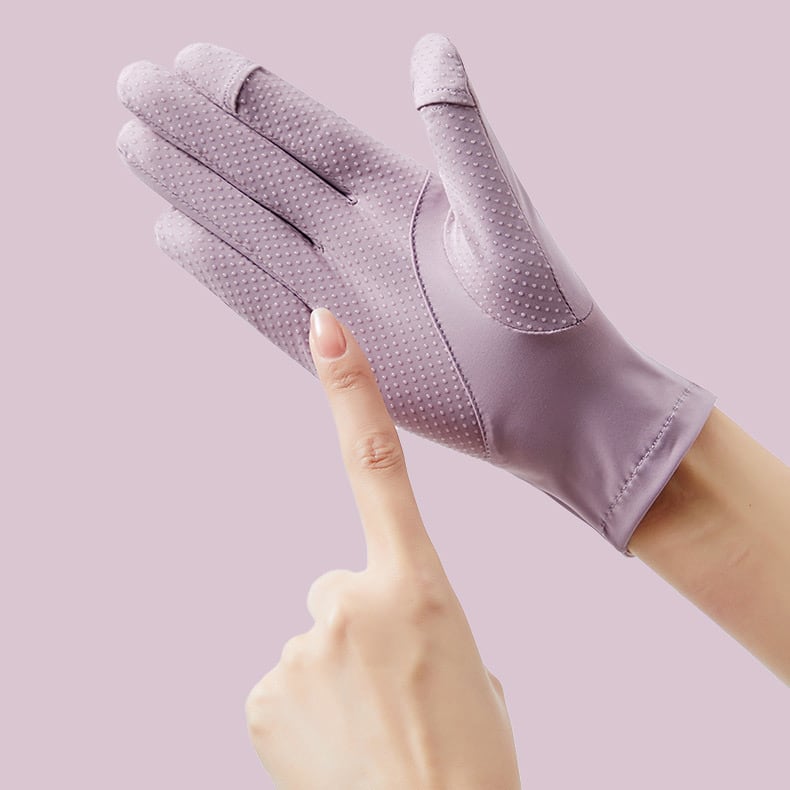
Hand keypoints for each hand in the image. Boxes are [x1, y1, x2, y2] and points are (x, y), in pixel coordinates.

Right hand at [117, 35, 714, 551]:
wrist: (553, 402)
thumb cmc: (545, 311)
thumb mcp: (504, 219)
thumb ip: (461, 140)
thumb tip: (430, 46)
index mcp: (398, 196)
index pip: (310, 134)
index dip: (252, 97)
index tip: (192, 57)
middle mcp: (358, 237)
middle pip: (264, 173)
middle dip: (200, 130)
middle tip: (134, 83)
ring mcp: (341, 292)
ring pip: (252, 231)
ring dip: (195, 191)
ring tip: (136, 143)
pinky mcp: (334, 353)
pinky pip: (263, 303)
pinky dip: (217, 271)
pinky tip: (171, 234)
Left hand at [244, 307, 520, 789]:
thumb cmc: (471, 758)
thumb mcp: (470, 666)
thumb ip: (423, 618)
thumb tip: (393, 621)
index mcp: (418, 585)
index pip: (379, 461)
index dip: (352, 387)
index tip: (326, 328)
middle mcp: (350, 601)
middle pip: (339, 586)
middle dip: (363, 624)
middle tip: (394, 688)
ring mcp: (300, 648)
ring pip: (315, 641)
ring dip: (339, 675)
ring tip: (372, 726)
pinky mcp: (262, 696)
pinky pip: (285, 685)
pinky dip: (307, 709)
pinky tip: (338, 746)